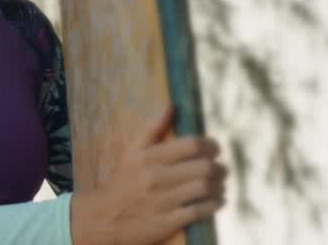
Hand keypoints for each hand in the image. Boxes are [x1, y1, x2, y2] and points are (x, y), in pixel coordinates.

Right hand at [71, 105, 225, 244]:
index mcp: (149, 157)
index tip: (215, 149)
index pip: (191, 145)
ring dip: (219, 186)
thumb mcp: (132, 152)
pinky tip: (217, 201)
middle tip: (221, 169)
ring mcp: (163, 201)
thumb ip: (152, 129)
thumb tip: (171, 106)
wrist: (106, 218)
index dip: (210, 146)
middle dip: (219, 167)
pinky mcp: (167, 221)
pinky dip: (214, 205)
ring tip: (220, 185)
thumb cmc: (123, 181)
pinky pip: (199, 211)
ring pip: (204, 188)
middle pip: (203, 167)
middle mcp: (157, 177)